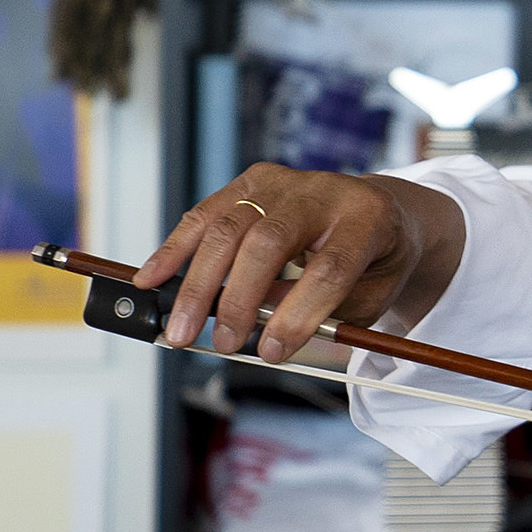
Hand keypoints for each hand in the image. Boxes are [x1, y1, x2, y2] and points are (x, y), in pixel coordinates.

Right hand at [138, 166, 456, 362]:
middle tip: (224, 344)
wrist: (380, 211)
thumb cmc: (375, 261)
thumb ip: (322, 313)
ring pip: (229, 227)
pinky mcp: (253, 180)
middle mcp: (326, 191)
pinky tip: (152, 279)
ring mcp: (286, 181)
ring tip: (181, 329)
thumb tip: (258, 330)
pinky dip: (176, 249)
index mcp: (369, 219)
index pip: (331, 267)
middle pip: (270, 241)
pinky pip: (206, 215)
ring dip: (198, 284)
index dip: (299, 313)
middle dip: (239, 299)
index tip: (273, 351)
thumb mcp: (371, 295)